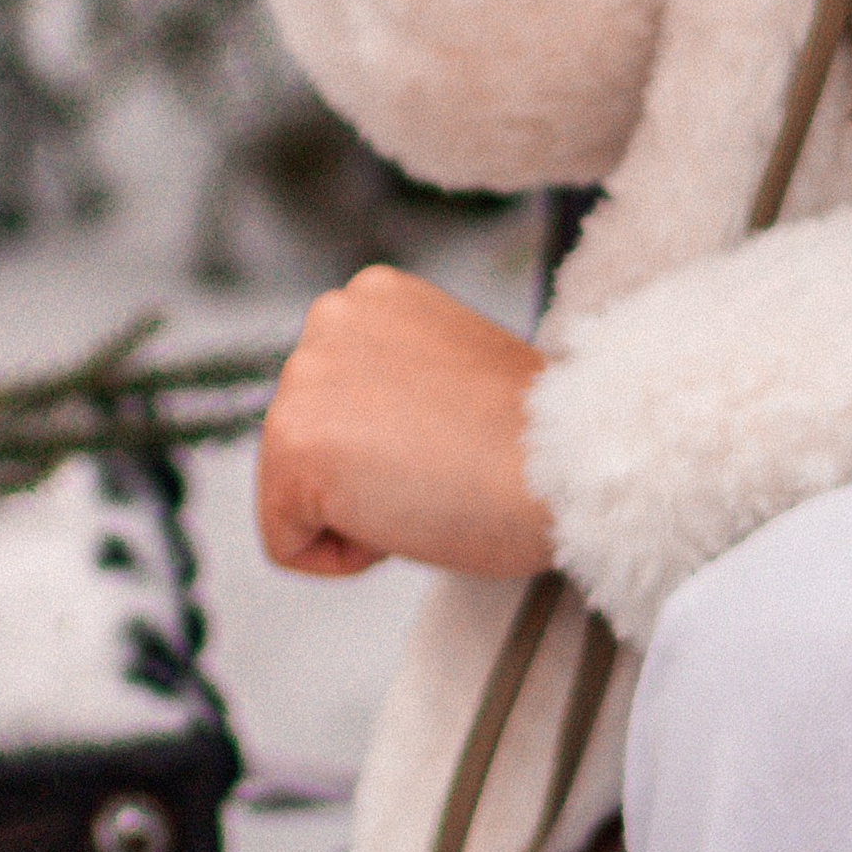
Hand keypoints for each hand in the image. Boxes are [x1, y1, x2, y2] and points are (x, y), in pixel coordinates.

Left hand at [256, 266, 554, 581]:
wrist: (563, 461)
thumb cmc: (532, 437)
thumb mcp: (449, 370)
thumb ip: (396, 380)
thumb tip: (372, 432)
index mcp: (374, 294)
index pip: (337, 405)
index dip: (392, 444)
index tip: (451, 436)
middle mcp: (330, 316)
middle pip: (308, 444)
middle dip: (365, 475)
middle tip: (440, 464)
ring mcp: (304, 377)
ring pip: (294, 495)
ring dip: (357, 512)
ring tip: (427, 483)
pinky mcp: (292, 443)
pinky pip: (288, 543)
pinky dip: (343, 556)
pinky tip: (404, 515)